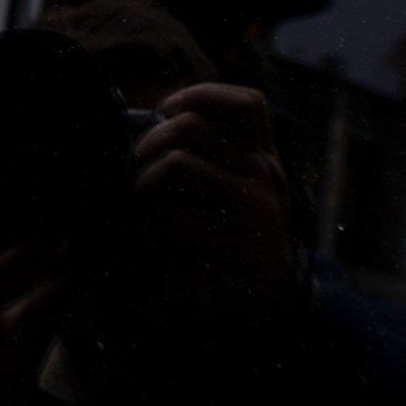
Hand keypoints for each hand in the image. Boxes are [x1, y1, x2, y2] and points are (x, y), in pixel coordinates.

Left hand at [123, 82, 299, 339]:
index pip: (247, 104)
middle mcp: (262, 177)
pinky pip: (168, 215)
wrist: (271, 308)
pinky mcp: (227, 245)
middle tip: (134, 167)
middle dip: (149, 141)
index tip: (168, 112)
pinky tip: (146, 235)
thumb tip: (157, 121)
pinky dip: (146, 221)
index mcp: (264, 161)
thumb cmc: (242, 243)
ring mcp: (247, 209)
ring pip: (176, 162)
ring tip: (138, 201)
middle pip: (191, 126)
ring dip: (143, 179)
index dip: (200, 96)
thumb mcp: (244, 193)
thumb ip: (218, 159)